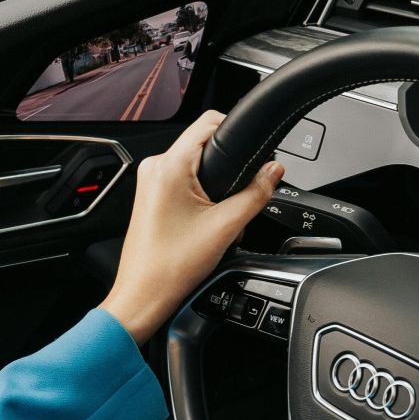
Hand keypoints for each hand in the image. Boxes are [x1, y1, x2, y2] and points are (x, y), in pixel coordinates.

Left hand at [99, 110, 284, 344]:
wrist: (143, 296)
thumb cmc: (170, 268)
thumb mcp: (225, 228)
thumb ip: (256, 194)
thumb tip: (274, 171)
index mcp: (168, 166)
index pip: (210, 123)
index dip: (237, 133)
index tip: (253, 153)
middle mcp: (155, 167)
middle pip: (206, 146)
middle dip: (228, 171)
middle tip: (231, 205)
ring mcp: (151, 182)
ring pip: (197, 167)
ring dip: (216, 189)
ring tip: (216, 221)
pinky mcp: (153, 196)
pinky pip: (185, 183)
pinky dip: (203, 198)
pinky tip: (204, 225)